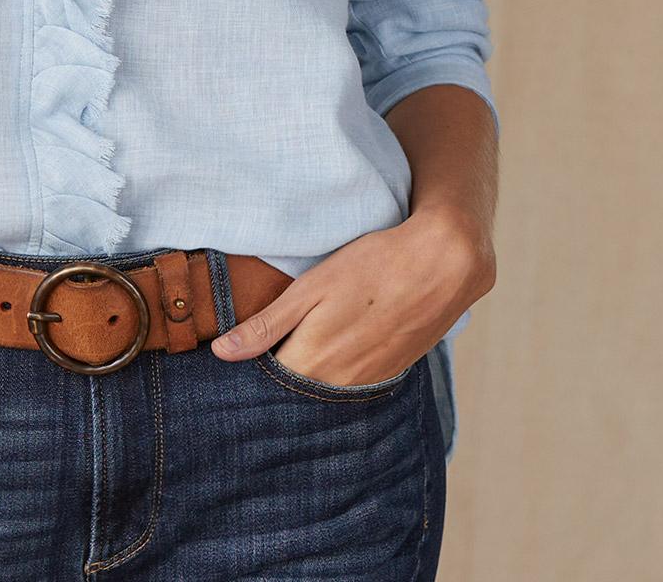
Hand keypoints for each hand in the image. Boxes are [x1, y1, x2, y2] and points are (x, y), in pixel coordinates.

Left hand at [209, 206, 495, 385]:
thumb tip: (221, 353)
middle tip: (253, 361)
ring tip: (288, 355)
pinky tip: (329, 355)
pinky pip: (350, 388)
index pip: (266, 389)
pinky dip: (334, 378)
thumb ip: (266, 325)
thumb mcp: (311, 288)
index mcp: (313, 363)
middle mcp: (339, 385)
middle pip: (293, 397)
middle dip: (273, 384)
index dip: (246, 377)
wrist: (441, 265)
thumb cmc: (372, 266)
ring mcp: (368, 383)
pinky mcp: (389, 375)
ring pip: (322, 394)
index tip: (228, 368)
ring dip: (305, 382)